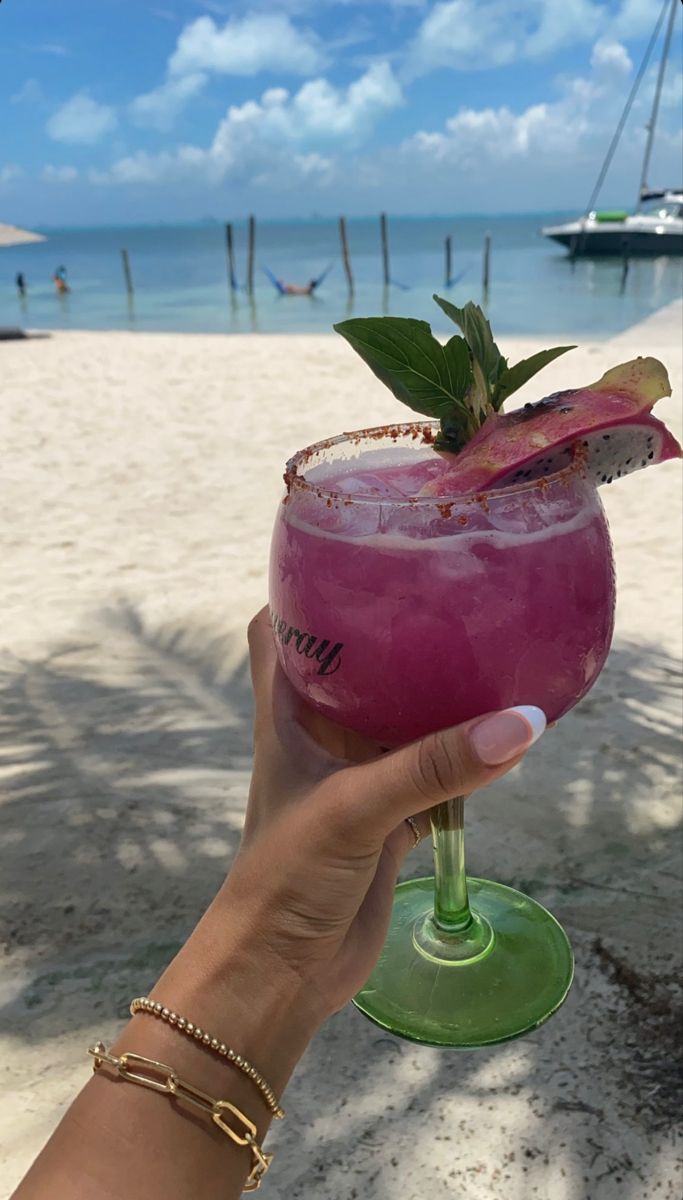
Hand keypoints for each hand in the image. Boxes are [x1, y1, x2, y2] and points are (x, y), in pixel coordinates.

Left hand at [221, 609, 541, 1022]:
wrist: (279, 973)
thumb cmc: (285, 877)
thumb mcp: (353, 810)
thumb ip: (431, 767)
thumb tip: (519, 723)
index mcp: (286, 713)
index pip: (278, 628)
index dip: (304, 590)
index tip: (356, 557)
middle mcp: (318, 736)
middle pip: (353, 666)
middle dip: (393, 637)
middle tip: (449, 598)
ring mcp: (353, 777)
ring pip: (398, 721)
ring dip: (436, 701)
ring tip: (488, 656)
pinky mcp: (385, 819)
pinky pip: (431, 775)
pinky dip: (461, 762)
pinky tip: (501, 741)